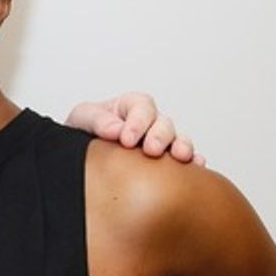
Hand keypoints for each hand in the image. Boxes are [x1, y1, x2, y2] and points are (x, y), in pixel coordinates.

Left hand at [66, 93, 202, 163]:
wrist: (80, 158)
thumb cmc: (84, 132)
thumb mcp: (83, 118)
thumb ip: (97, 120)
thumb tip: (116, 129)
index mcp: (129, 107)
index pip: (141, 106)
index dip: (137, 122)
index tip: (126, 139)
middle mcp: (149, 123)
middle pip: (164, 123)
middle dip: (160, 135)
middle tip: (151, 150)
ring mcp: (159, 143)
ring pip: (178, 140)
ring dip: (182, 146)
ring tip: (180, 157)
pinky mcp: (165, 163)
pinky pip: (185, 161)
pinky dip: (193, 163)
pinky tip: (195, 168)